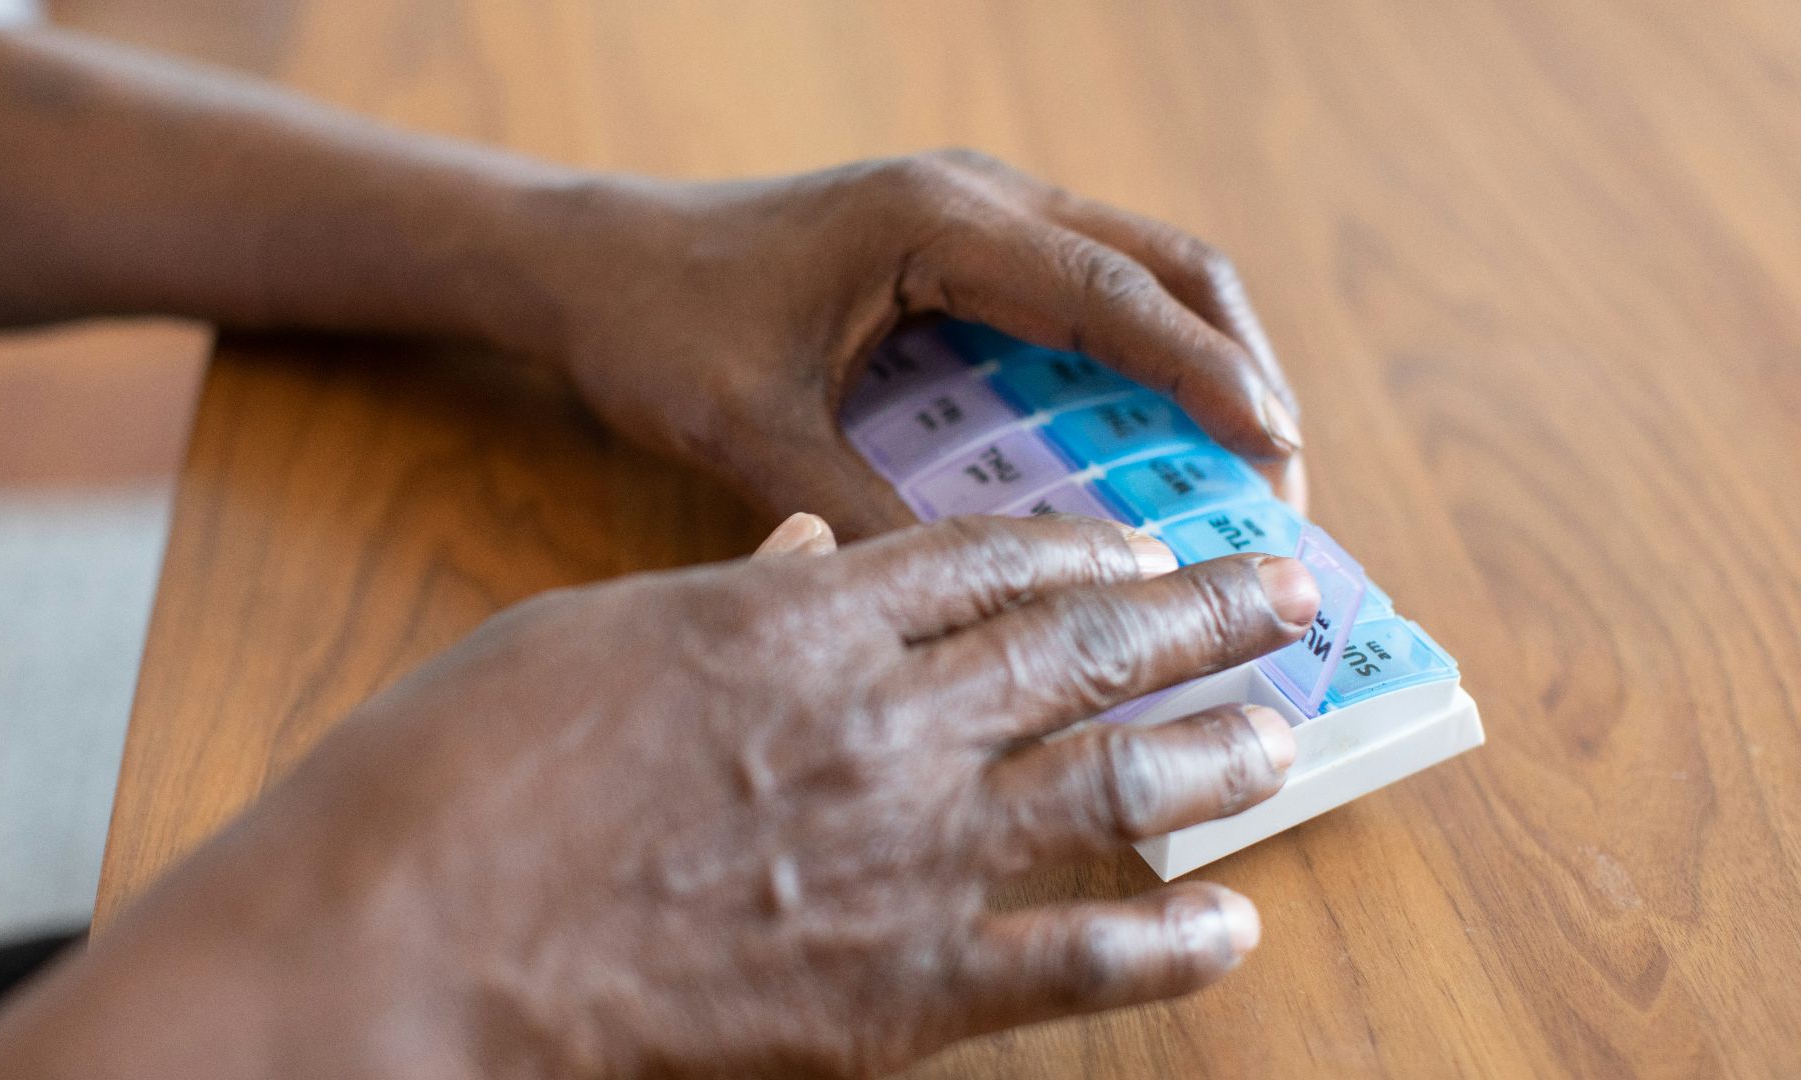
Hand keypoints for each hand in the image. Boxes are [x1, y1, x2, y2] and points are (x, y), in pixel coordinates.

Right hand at [5, 514, 1313, 1079]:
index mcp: (797, 619)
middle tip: (1281, 590)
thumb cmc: (461, 766)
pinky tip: (1233, 928)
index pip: (980, 561)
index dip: (1076, 549)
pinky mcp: (888, 993)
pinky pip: (1065, 963)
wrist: (399, 934)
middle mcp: (876, 720)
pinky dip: (1163, 949)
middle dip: (1194, 611)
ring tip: (1283, 725)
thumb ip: (727, 596)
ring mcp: (895, 855)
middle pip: (1075, 645)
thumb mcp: (591, 632)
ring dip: (1209, 749)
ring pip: (1104, 783)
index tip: (1135, 544)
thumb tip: (809, 557)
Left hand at [503, 151, 1305, 536]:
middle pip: (1166, 266)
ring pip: (1136, 273)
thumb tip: (977, 613)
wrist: (588, 260)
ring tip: (1234, 476)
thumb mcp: (754, 431)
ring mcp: (969, 216)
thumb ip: (860, 512)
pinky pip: (1080, 296)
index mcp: (938, 222)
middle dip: (1239, 369)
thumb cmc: (657, 324)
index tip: (1280, 460)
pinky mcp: (954, 248)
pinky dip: (1132, 365)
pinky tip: (1134, 448)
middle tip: (1274, 488)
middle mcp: (974, 199)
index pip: (1115, 296)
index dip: (1211, 379)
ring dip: (1196, 362)